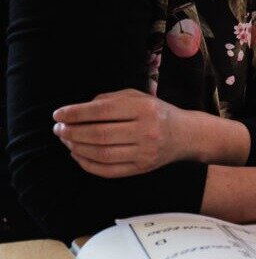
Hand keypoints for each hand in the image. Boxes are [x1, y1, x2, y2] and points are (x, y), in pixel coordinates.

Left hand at [52, 88, 189, 177]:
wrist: (185, 135)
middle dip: (72, 132)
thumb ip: (109, 99)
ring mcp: (144, 152)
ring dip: (76, 147)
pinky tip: (78, 154)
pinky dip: (87, 164)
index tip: (58, 114)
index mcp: (144, 108)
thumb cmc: (156, 112)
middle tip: (58, 129)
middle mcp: (146, 130)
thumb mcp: (137, 97)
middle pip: (99, 134)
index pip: (103, 110)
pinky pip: (107, 170)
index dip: (76, 113)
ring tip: (66, 140)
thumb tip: (76, 111)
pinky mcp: (141, 168)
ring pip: (101, 154)